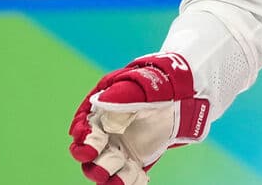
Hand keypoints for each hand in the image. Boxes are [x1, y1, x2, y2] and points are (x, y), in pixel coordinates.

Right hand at [69, 53, 210, 183]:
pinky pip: (129, 176)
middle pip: (92, 156)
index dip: (85, 141)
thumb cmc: (153, 88)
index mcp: (99, 113)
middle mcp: (104, 134)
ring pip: (108, 169)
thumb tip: (107, 113)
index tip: (90, 150)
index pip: (85, 130)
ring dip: (112, 178)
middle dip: (97, 164)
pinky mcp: (134, 160)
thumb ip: (121, 98)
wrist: (176, 96)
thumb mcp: (138, 87)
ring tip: (124, 179)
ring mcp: (119, 149)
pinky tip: (142, 180)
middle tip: (109, 166)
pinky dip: (133, 181)